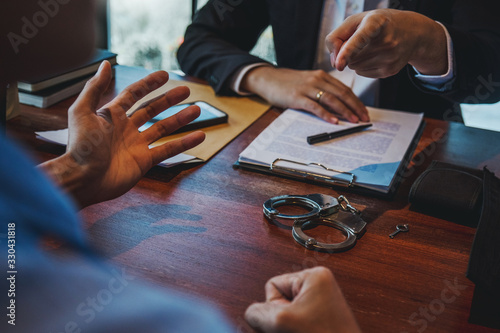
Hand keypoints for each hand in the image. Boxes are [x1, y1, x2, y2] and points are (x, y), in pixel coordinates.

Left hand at [39, 61, 204, 207]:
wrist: (83, 179)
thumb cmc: (80, 147)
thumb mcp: (82, 112)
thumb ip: (94, 88)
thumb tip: (105, 64)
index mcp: (112, 115)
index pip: (134, 94)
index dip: (149, 84)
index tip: (165, 75)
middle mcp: (126, 128)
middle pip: (152, 109)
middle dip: (169, 99)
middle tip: (186, 90)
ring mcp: (136, 145)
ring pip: (163, 128)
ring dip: (180, 119)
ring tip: (196, 110)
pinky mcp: (144, 161)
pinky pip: (168, 150)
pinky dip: (184, 143)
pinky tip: (198, 136)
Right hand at [241, 66, 368, 122]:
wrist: (267, 78)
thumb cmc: (288, 83)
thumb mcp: (308, 82)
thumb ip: (322, 89)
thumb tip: (339, 105)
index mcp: (322, 76)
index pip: (344, 89)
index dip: (356, 101)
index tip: (364, 111)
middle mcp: (317, 79)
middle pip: (342, 94)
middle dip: (355, 107)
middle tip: (364, 118)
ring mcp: (307, 88)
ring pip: (331, 99)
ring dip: (345, 111)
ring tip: (354, 120)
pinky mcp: (297, 97)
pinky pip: (315, 106)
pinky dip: (326, 114)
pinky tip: (334, 121)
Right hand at [245, 267, 360, 332]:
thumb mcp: (283, 322)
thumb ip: (258, 312)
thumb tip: (252, 312)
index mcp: (315, 275)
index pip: (273, 284)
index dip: (275, 306)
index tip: (292, 319)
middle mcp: (320, 284)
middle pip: (280, 298)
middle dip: (282, 318)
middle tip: (298, 329)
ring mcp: (323, 302)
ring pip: (287, 313)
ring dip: (288, 327)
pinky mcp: (323, 317)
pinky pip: (297, 320)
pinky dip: (296, 330)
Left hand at [327, 9, 447, 77]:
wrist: (412, 32)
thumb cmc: (379, 24)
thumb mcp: (357, 20)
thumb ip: (337, 36)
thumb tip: (334, 63)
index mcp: (377, 22)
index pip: (359, 39)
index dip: (347, 51)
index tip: (339, 64)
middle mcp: (386, 41)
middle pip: (350, 57)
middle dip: (348, 52)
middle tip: (362, 40)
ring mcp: (389, 58)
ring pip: (354, 67)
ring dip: (355, 59)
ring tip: (369, 47)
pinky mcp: (389, 71)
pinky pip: (362, 73)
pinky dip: (362, 66)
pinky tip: (374, 56)